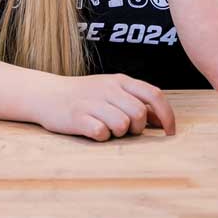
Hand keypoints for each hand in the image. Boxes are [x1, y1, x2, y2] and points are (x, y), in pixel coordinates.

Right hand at [35, 73, 176, 141]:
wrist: (47, 94)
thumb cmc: (86, 96)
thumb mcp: (113, 92)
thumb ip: (137, 102)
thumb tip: (162, 121)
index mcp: (121, 80)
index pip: (154, 94)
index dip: (167, 115)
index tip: (170, 132)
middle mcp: (108, 88)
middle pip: (139, 113)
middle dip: (138, 128)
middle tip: (126, 131)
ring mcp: (92, 102)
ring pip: (122, 124)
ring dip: (119, 133)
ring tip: (108, 129)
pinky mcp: (77, 117)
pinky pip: (101, 132)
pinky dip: (102, 136)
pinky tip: (94, 131)